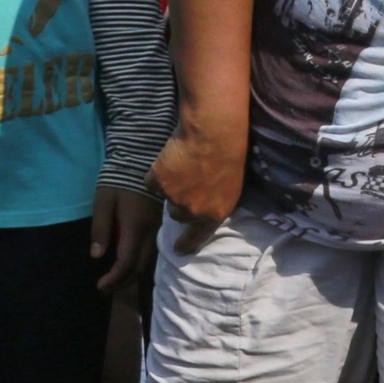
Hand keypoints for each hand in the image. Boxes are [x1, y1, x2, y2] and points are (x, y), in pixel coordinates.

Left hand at [91, 186, 158, 292]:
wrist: (140, 159)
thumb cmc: (117, 180)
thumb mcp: (103, 201)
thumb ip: (101, 228)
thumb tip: (97, 256)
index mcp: (134, 227)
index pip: (126, 262)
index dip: (114, 278)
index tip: (100, 286)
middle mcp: (150, 232)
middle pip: (140, 267)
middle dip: (123, 282)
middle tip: (106, 288)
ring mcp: (158, 229)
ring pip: (149, 261)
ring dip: (133, 274)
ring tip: (116, 281)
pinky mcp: (160, 225)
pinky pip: (153, 251)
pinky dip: (140, 263)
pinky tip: (130, 264)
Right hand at [151, 126, 245, 254]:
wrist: (213, 133)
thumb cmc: (230, 155)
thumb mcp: (231, 188)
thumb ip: (215, 203)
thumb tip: (204, 210)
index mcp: (214, 215)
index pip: (197, 237)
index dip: (186, 243)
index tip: (178, 249)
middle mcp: (192, 212)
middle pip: (177, 215)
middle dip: (179, 202)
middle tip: (185, 184)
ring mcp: (173, 198)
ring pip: (165, 197)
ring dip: (169, 186)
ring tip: (181, 166)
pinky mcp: (158, 182)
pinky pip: (152, 181)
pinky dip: (157, 172)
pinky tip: (169, 159)